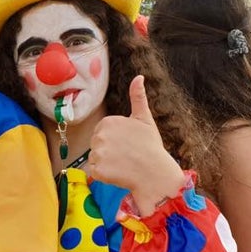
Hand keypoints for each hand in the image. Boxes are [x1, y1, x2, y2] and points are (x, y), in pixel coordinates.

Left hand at [87, 75, 183, 215]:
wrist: (156, 173)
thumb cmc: (151, 146)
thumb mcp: (144, 118)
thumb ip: (137, 97)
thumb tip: (139, 76)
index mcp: (108, 121)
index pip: (102, 132)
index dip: (114, 140)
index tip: (127, 144)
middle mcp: (99, 136)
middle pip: (96, 144)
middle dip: (108, 150)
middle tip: (126, 155)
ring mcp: (97, 153)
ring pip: (95, 158)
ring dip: (106, 163)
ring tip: (123, 164)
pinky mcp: (97, 170)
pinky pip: (94, 172)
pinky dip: (104, 174)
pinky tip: (118, 173)